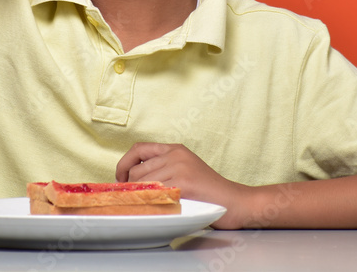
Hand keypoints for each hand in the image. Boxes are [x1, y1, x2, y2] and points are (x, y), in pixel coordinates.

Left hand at [116, 142, 250, 228]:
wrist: (236, 202)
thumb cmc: (210, 192)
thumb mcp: (185, 170)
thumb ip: (163, 169)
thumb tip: (131, 179)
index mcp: (175, 149)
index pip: (138, 148)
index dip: (124, 163)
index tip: (120, 177)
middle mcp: (176, 154)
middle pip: (137, 170)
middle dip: (132, 187)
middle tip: (136, 200)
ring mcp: (180, 167)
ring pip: (144, 183)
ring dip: (142, 197)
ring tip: (150, 206)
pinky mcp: (184, 183)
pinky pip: (155, 193)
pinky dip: (151, 203)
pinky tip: (158, 208)